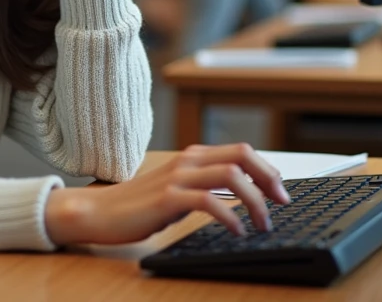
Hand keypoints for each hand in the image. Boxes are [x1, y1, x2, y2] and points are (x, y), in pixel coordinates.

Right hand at [44, 143, 290, 245]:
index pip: (241, 150)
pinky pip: (209, 202)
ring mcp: (177, 178)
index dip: (267, 169)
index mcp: (192, 156)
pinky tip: (237, 231)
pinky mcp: (167, 199)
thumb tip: (241, 195)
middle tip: (282, 202)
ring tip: (262, 223)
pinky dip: (231, 217)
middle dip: (269, 178)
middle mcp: (187, 160)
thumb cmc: (138, 205)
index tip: (280, 192)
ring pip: (230, 176)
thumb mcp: (177, 188)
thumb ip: (203, 185)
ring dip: (255, 201)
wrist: (99, 212)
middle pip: (242, 155)